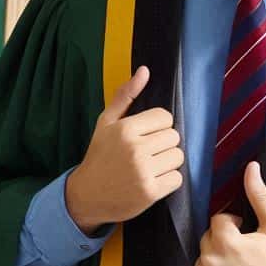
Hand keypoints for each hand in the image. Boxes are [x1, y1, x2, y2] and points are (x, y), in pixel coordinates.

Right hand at [65, 65, 182, 233]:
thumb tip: (145, 71)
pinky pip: (177, 178)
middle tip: (148, 152)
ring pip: (178, 157)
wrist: (87, 195)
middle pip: (174, 136)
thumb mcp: (106, 123)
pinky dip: (168, 180)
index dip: (158, 125)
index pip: (165, 117)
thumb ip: (125, 95)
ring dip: (168, 162)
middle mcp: (135, 149)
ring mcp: (143, 171)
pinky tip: (152, 179)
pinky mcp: (150, 192)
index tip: (146, 135)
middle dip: (164, 143)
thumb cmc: (99, 155)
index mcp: (125, 129)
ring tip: (150, 165)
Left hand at [194, 162, 265, 265]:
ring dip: (217, 261)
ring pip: (203, 261)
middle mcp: (210, 263)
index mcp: (225, 242)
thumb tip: (251, 168)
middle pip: (208, 240)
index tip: (247, 237)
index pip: (218, 221)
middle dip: (223, 243)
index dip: (234, 226)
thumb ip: (259, 196)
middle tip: (244, 255)